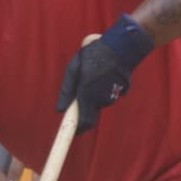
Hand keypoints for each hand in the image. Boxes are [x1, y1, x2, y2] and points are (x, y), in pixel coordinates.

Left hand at [55, 18, 153, 133]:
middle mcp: (100, 99)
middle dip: (85, 109)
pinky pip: (108, 95)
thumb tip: (60, 110)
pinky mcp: (120, 92)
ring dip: (95, 96)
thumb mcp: (73, 68)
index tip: (74, 132)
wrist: (120, 47)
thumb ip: (67, 90)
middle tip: (82, 93)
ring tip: (95, 76)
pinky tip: (105, 76)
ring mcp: (112, 96)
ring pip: (100, 103)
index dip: (78, 129)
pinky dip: (104, 90)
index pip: (83, 121)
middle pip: (91, 114)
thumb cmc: (93, 55)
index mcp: (87, 93)